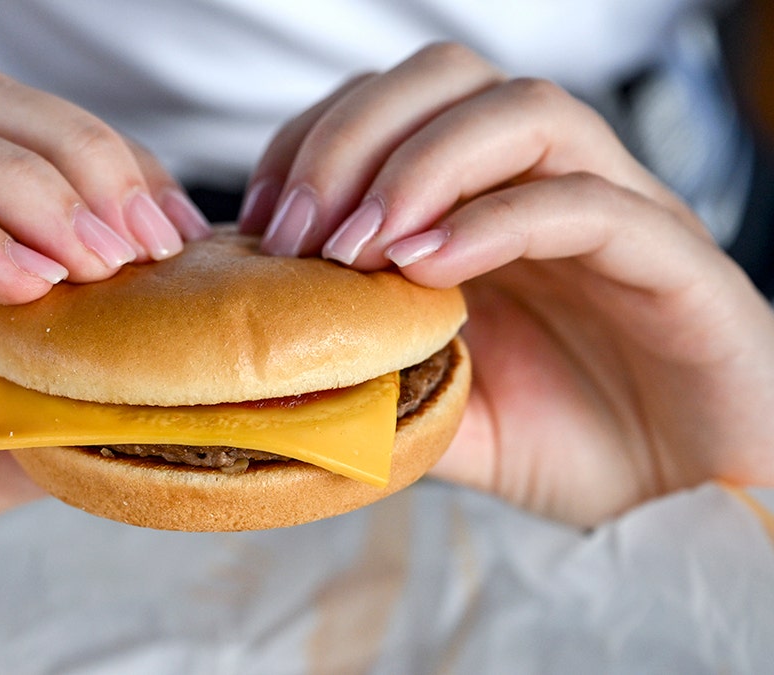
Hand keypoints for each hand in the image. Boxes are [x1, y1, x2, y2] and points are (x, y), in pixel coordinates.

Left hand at [240, 43, 773, 525]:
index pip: (392, 110)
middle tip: (298, 232)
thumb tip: (273, 371)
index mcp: (485, 201)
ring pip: (526, 112)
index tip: (260, 225)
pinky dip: (497, 223)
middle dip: (353, 137)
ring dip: (421, 165)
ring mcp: (616, 213)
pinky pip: (590, 206)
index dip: (314, 144)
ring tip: (360, 246)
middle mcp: (547, 185)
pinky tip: (429, 273)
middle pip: (450, 80)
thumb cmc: (571, 443)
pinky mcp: (674, 262)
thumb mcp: (442, 414)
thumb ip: (372, 380)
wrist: (690, 502)